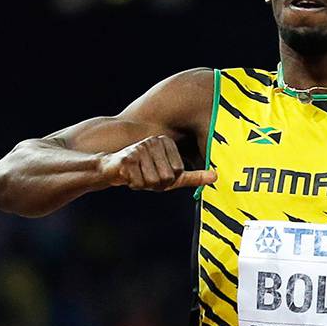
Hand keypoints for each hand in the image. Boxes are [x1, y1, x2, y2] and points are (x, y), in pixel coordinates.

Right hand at [100, 135, 216, 190]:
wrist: (110, 169)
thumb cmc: (144, 172)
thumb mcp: (171, 176)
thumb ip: (194, 176)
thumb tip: (216, 177)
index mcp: (167, 143)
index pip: (178, 173)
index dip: (167, 181)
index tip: (157, 174)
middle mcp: (155, 141)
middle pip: (167, 177)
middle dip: (155, 184)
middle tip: (145, 176)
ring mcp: (140, 147)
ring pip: (153, 181)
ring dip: (143, 184)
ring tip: (137, 175)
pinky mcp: (127, 157)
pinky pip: (138, 182)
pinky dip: (133, 184)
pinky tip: (127, 175)